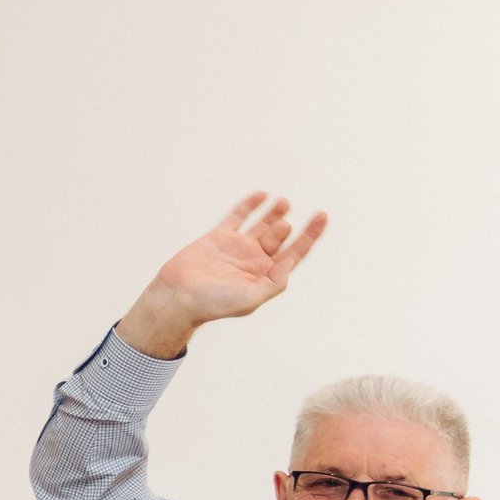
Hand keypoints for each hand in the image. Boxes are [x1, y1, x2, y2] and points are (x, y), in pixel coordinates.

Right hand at [115, 191, 327, 358]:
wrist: (177, 297)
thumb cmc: (212, 304)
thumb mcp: (250, 299)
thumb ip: (274, 282)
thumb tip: (292, 260)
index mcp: (265, 275)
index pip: (295, 251)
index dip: (310, 234)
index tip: (321, 215)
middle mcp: (254, 260)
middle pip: (280, 237)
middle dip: (286, 227)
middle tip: (282, 226)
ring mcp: (236, 247)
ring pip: (262, 224)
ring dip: (275, 213)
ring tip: (284, 202)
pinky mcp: (219, 237)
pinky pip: (238, 216)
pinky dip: (250, 205)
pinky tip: (262, 195)